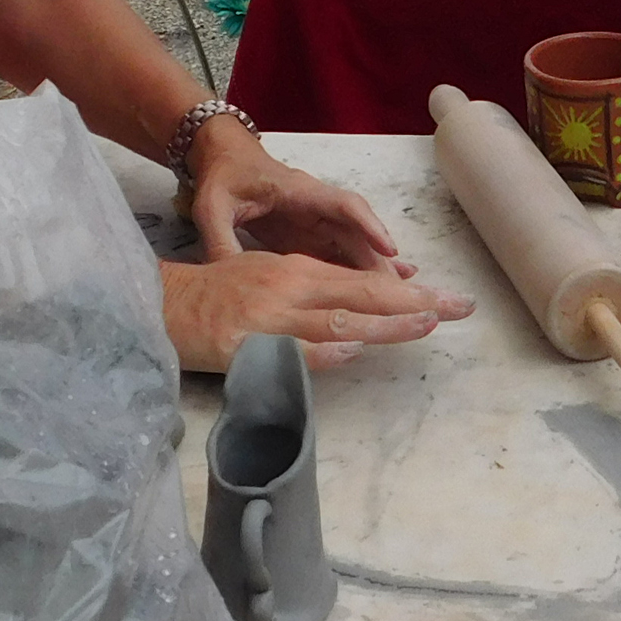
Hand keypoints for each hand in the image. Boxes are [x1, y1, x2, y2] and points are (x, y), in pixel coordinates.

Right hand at [160, 251, 470, 371]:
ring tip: (425, 324)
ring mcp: (270, 314)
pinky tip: (352, 350)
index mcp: (300, 270)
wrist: (160, 303)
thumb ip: (314, 294)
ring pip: (338, 318)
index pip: (366, 281)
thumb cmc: (218, 295)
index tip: (449, 302)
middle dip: (414, 303)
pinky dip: (323, 349)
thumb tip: (360, 317)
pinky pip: (290, 348)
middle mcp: (292, 285)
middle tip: (460, 308)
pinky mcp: (245, 341)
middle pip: (363, 293)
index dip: (409, 293)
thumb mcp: (270, 279)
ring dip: (384, 322)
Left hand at [186, 119, 402, 271]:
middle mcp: (315, 205)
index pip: (342, 205)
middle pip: (355, 231)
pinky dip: (357, 271)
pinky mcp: (307, 236)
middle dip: (378, 259)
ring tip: (400, 295)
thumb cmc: (221, 177)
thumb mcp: (211, 207)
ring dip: (374, 267)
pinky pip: (338, 254)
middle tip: (399, 292)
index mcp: (297, 191)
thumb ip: (219, 240)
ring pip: (352, 244)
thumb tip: (226, 279)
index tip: (390, 249)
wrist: (221, 159)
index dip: (368, 226)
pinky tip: (377, 290)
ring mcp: (314, 221)